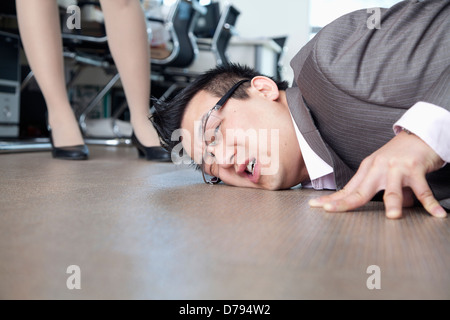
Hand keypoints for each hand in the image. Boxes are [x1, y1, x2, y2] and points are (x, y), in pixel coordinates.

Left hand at [309, 131, 446, 218]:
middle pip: (360, 190)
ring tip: (393, 217)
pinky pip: (423, 189)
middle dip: (344, 202)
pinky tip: (437, 213)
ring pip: (392, 190)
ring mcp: (396, 167)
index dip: (331, 198)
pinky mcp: (415, 167)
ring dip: (394, 203)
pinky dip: (430, 203)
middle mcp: (378, 168)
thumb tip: (388, 209)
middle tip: (330, 210)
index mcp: (367, 169)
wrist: (420, 134)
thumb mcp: (385, 172)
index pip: (347, 189)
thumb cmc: (399, 156)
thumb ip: (382, 191)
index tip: (314, 205)